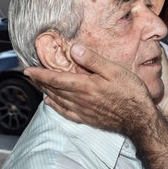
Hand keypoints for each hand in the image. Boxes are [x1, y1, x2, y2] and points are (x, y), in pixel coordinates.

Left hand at [24, 43, 155, 136]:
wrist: (139, 119)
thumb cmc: (130, 93)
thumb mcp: (114, 70)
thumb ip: (92, 60)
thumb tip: (74, 49)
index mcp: (84, 86)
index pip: (55, 79)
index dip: (40, 74)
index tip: (28, 70)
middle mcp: (80, 100)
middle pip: (53, 90)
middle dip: (40, 82)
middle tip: (30, 75)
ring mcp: (83, 111)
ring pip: (58, 101)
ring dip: (46, 92)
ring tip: (38, 86)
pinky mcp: (88, 119)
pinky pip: (66, 113)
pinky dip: (55, 107)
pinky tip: (51, 104)